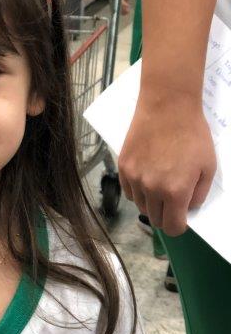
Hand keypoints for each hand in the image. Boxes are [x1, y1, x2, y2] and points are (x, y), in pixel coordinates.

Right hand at [119, 94, 216, 235]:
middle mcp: (152, 189)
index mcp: (175, 192)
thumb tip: (188, 208)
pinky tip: (147, 175)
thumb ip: (199, 194)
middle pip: (154, 219)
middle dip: (165, 215)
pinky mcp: (123, 168)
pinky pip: (129, 191)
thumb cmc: (193, 134)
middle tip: (172, 202)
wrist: (167, 107)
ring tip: (159, 184)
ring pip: (140, 205)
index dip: (178, 227)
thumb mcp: (209, 167)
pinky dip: (138, 189)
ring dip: (151, 202)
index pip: (172, 227)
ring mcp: (135, 179)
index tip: (180, 220)